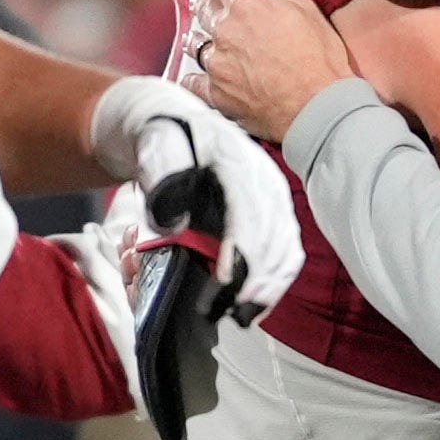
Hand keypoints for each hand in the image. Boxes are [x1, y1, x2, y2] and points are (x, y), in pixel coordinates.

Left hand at [86, 76, 304, 321]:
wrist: (175, 122)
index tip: (226, 282)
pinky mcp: (273, 211)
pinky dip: (276, 279)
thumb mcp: (153, 147)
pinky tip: (258, 303)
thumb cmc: (162, 139)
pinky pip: (286, 249)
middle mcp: (263, 178)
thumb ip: (161, 178)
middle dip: (256, 280)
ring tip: (244, 316)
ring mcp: (272, 195)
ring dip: (269, 286)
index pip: (247, 211)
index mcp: (235, 159)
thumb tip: (172, 222)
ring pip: (284, 247)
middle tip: (232, 314)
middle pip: (272, 235)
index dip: (241, 249)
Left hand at [188, 0, 352, 144]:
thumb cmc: (320, 62)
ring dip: (197, 38)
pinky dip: (195, 78)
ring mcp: (217, 63)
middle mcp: (225, 31)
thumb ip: (280, 2)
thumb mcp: (309, 14)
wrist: (316, 108)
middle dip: (204, 3)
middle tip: (203, 3)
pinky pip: (193, 82)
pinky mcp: (215, 93)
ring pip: (194, 43)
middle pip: (203, 9)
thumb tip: (269, 0)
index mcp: (248, 6)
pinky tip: (195, 76)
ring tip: (195, 38)